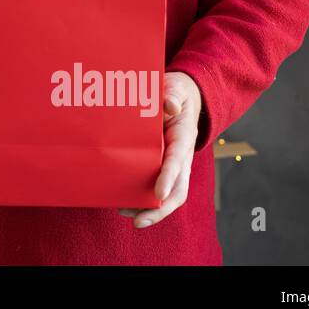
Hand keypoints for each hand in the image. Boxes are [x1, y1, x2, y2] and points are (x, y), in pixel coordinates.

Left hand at [116, 70, 201, 227]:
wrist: (180, 97)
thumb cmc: (175, 93)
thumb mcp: (175, 88)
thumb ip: (172, 94)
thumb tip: (170, 106)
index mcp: (183, 138)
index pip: (177, 161)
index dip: (169, 177)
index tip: (158, 192)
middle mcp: (182, 157)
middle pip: (178, 189)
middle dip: (161, 208)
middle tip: (138, 220)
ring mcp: (174, 165)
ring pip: (170, 195)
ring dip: (152, 209)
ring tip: (129, 216)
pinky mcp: (164, 168)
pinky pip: (158, 189)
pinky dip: (145, 200)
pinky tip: (125, 205)